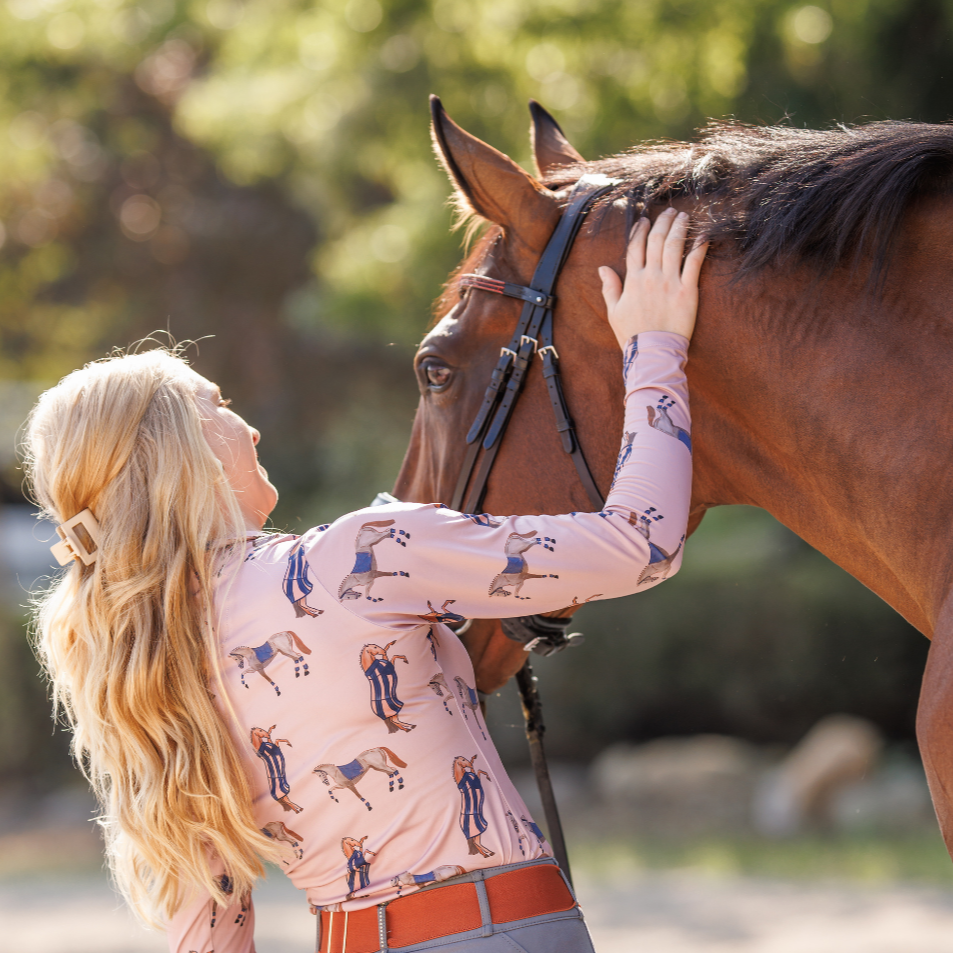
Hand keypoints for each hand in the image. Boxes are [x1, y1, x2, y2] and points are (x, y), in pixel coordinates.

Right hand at [599, 208, 707, 347]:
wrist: (653, 352)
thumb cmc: (632, 335)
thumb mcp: (614, 312)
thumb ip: (609, 288)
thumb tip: (602, 268)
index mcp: (633, 280)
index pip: (635, 247)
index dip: (640, 230)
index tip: (645, 219)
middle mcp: (651, 276)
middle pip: (657, 241)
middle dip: (663, 222)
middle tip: (671, 211)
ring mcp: (670, 282)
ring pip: (675, 246)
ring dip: (680, 227)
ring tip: (685, 216)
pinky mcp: (688, 291)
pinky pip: (694, 263)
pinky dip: (699, 246)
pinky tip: (703, 234)